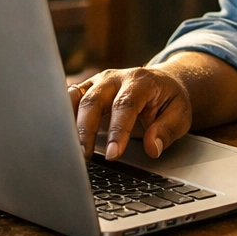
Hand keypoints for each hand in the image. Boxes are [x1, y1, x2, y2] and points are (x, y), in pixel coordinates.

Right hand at [69, 67, 191, 161]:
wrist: (163, 82)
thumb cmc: (169, 99)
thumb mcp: (180, 113)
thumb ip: (167, 129)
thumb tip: (152, 148)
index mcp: (140, 81)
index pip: (125, 105)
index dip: (117, 130)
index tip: (113, 154)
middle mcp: (115, 78)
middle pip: (93, 100)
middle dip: (86, 130)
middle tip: (85, 156)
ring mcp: (98, 82)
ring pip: (75, 98)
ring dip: (68, 123)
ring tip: (66, 149)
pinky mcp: (86, 89)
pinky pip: (68, 100)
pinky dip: (60, 116)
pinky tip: (56, 135)